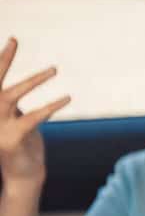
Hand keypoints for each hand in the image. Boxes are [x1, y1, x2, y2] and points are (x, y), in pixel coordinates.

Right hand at [0, 38, 69, 187]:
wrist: (23, 176)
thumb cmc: (23, 147)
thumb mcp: (17, 121)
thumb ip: (14, 105)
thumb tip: (18, 89)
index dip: (2, 60)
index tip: (13, 39)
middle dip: (3, 59)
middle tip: (14, 39)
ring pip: (10, 96)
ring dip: (33, 80)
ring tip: (54, 69)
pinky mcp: (12, 140)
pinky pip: (33, 117)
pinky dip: (50, 107)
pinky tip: (66, 98)